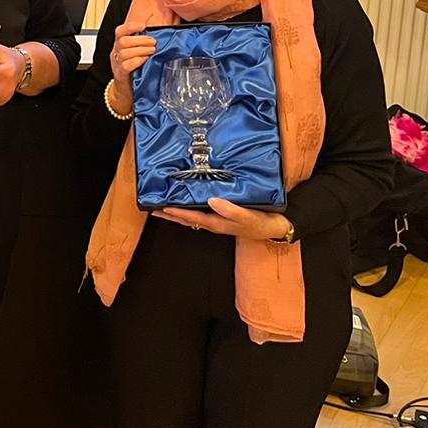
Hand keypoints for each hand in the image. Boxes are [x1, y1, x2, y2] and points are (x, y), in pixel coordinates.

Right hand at [107, 24, 156, 111]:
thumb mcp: (137, 55)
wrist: (126, 92)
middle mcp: (116, 53)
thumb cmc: (134, 71)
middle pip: (123, 41)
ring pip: (124, 52)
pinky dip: (137, 61)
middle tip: (153, 42)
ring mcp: (116, 64)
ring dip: (141, 50)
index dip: (131, 27)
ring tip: (152, 51)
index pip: (120, 31)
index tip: (143, 26)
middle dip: (140, 40)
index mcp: (119, 46)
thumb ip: (144, 45)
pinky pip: (126, 65)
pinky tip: (145, 60)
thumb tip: (160, 35)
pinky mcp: (120, 74)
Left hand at [155, 198, 294, 240]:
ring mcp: (217, 220)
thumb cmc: (260, 222)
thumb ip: (230, 210)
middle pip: (187, 219)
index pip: (191, 218)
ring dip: (178, 212)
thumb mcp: (246, 216)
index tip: (161, 207)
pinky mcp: (222, 215)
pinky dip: (190, 208)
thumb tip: (211, 201)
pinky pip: (201, 212)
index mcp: (216, 223)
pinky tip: (187, 201)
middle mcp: (213, 222)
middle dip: (170, 214)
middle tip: (153, 208)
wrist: (273, 227)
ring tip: (163, 205)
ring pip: (192, 216)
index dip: (176, 212)